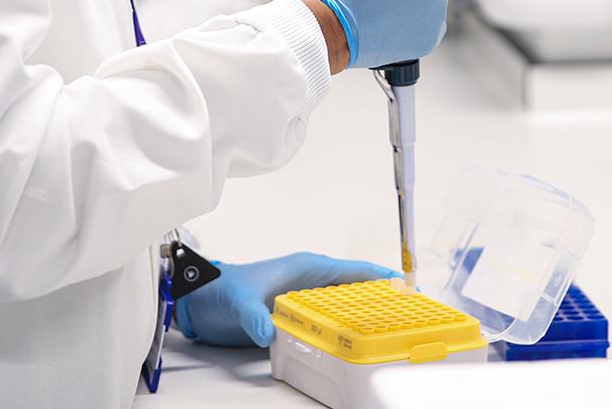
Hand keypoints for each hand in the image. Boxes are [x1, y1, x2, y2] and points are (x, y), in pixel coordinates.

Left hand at [174, 252, 396, 346]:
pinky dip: (347, 329)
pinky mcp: (298, 317)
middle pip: (357, 288)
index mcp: (306, 268)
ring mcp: (306, 300)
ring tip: (391, 329)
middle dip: (383, 298)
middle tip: (409, 314)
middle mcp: (311, 282)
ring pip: (347, 306)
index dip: (381, 278)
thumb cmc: (222, 289)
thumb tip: (268, 331)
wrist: (203, 302)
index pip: (353, 270)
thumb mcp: (239, 302)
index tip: (405, 286)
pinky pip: (331, 322)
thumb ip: (255, 316)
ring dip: (367, 315)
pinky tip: (356, 344)